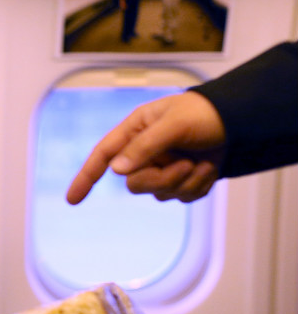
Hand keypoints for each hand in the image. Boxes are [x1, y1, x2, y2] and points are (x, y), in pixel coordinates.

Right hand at [66, 91, 226, 203]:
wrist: (241, 121)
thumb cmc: (205, 113)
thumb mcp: (174, 124)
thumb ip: (144, 146)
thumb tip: (115, 170)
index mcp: (134, 131)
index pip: (102, 155)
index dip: (85, 178)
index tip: (72, 200)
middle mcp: (144, 152)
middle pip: (134, 183)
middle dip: (162, 178)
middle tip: (186, 163)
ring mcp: (162, 167)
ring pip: (159, 193)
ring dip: (186, 181)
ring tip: (204, 161)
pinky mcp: (181, 180)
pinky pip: (181, 197)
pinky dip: (198, 186)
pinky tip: (210, 167)